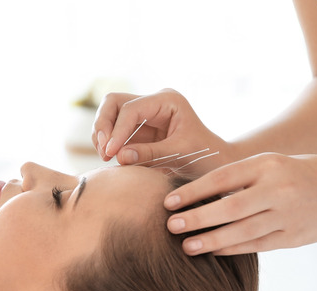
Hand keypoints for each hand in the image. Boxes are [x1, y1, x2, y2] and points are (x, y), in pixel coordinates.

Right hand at [92, 89, 230, 171]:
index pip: (131, 109)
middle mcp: (154, 101)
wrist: (214, 163)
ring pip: (109, 113)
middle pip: (114, 102)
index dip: (117, 131)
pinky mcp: (138, 128)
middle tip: (105, 152)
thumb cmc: (204, 157)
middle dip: (104, 125)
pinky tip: (111, 157)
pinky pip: (113, 129)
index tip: (110, 154)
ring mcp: (144, 113)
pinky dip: (107, 142)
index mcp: (168, 100)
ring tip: (106, 157)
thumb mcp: (180, 155)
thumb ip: (150, 155)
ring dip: (102, 134)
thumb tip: (119, 156)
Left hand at [164, 153, 316, 254]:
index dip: (193, 191)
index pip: (223, 177)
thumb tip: (196, 194)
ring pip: (242, 231)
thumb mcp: (272, 164)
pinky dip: (232, 248)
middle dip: (197, 218)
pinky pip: (257, 246)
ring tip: (187, 247)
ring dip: (211, 240)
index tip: (168, 202)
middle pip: (230, 207)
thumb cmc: (301, 173)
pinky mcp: (295, 238)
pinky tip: (213, 250)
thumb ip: (240, 177)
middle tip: (171, 226)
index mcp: (268, 164)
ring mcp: (288, 215)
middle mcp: (278, 189)